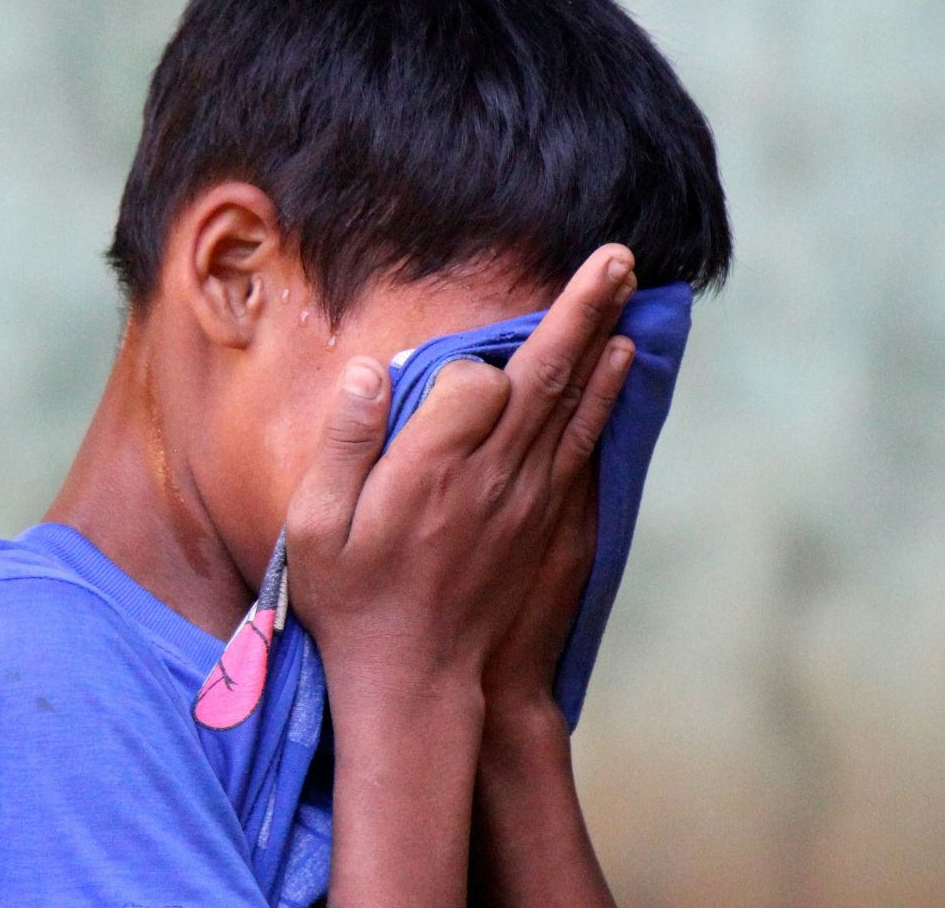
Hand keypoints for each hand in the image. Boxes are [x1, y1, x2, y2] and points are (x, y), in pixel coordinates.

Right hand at [289, 244, 636, 905]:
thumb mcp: (317, 529)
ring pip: (578, 404)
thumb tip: (372, 370)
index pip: (471, 378)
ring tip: (626, 288)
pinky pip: (587, 446)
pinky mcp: (556, 527)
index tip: (430, 380)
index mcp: (435, 467)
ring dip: (603, 340)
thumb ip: (344, 443)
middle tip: (616, 254)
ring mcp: (535, 502)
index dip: (458, 366)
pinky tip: (617, 367)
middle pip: (546, 372)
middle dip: (581, 307)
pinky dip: (605, 399)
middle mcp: (497, 476)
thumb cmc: (356, 607)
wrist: (424, 690)